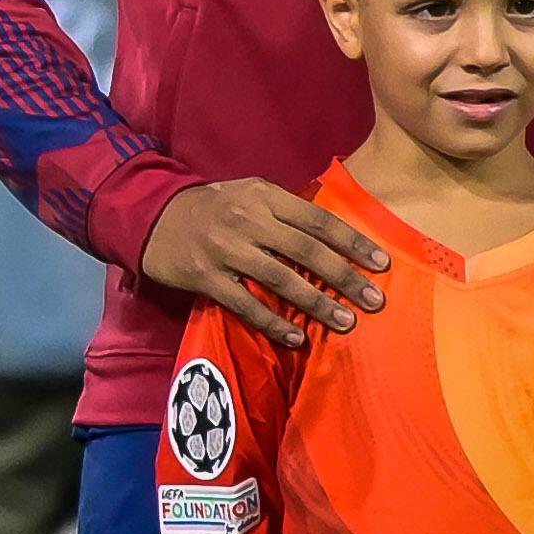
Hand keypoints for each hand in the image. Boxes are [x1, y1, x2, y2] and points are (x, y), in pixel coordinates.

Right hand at [140, 178, 386, 347]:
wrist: (151, 216)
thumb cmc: (213, 207)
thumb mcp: (249, 194)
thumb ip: (287, 211)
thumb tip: (337, 237)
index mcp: (262, 196)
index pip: (317, 219)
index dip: (351, 241)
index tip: (381, 262)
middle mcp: (245, 220)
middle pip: (304, 250)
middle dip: (343, 277)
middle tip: (374, 300)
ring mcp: (223, 249)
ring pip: (278, 278)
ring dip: (315, 303)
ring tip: (345, 322)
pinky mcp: (204, 276)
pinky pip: (244, 303)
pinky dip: (272, 322)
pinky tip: (296, 338)